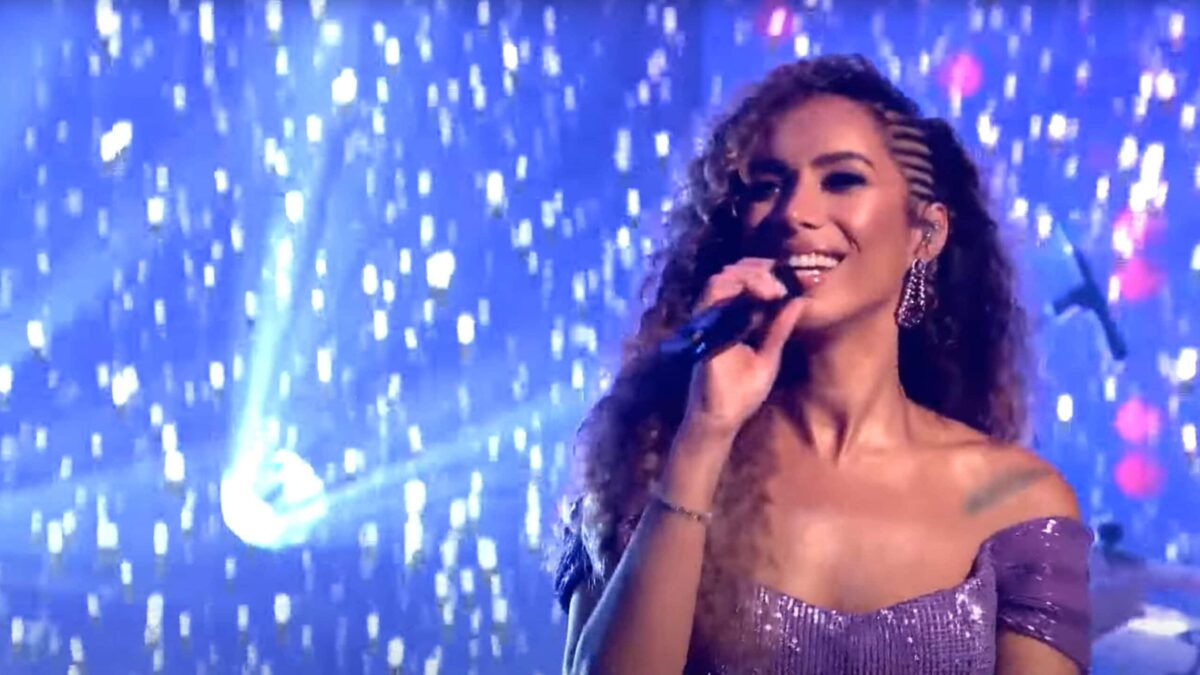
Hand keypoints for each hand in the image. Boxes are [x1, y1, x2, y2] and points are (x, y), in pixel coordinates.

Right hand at [681, 258, 805, 439]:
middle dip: (762, 269)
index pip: (751, 281)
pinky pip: (712, 293)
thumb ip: (780, 328)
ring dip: (751, 275)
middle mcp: (723, 313)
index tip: (794, 277)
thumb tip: (799, 301)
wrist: (723, 416)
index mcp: (740, 319)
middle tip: (783, 282)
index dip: (770, 272)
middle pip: (737, 271)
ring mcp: (711, 317)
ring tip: (773, 289)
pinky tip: (759, 294)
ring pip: (724, 276)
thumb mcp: (770, 356)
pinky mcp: (702, 324)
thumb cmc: (744, 392)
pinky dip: (734, 286)